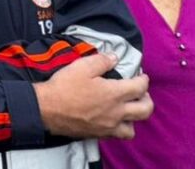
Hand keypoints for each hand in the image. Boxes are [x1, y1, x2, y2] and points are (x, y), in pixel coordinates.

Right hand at [33, 51, 151, 138]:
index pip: (140, 88)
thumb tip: (115, 58)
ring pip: (133, 128)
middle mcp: (116, 112)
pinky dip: (120, 127)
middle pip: (145, 110)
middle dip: (147, 100)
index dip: (144, 80)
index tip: (142, 76)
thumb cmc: (65, 86)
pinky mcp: (99, 134)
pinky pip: (117, 135)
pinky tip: (112, 119)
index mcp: (115, 94)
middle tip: (140, 93)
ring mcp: (108, 126)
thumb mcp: (82, 66)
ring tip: (127, 110)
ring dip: (134, 118)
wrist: (47, 109)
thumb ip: (102, 61)